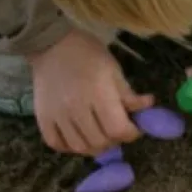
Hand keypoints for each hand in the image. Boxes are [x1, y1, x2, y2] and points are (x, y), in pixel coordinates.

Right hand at [27, 30, 153, 155]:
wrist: (50, 44)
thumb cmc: (87, 54)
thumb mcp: (113, 69)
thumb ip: (128, 94)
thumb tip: (148, 107)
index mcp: (98, 94)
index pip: (118, 129)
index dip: (131, 133)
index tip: (133, 128)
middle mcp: (76, 108)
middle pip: (99, 142)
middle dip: (114, 141)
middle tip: (116, 131)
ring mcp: (57, 115)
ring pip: (79, 147)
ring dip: (93, 147)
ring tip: (99, 137)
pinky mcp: (43, 118)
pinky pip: (56, 144)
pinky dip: (69, 147)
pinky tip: (78, 138)